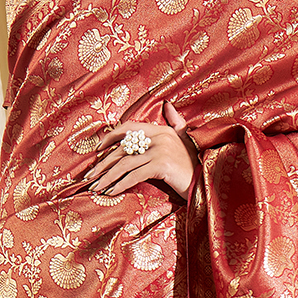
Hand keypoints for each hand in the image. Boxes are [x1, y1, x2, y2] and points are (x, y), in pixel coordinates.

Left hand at [83, 101, 198, 199]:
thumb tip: (167, 104)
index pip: (130, 127)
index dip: (111, 136)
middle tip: (89, 176)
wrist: (207, 182)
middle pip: (123, 149)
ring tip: (95, 187)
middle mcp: (160, 137)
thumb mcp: (185, 139)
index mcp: (162, 130)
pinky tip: (110, 193)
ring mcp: (160, 151)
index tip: (98, 148)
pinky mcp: (161, 166)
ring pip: (124, 164)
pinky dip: (119, 185)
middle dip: (103, 164)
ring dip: (106, 177)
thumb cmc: (194, 165)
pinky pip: (133, 176)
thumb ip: (176, 121)